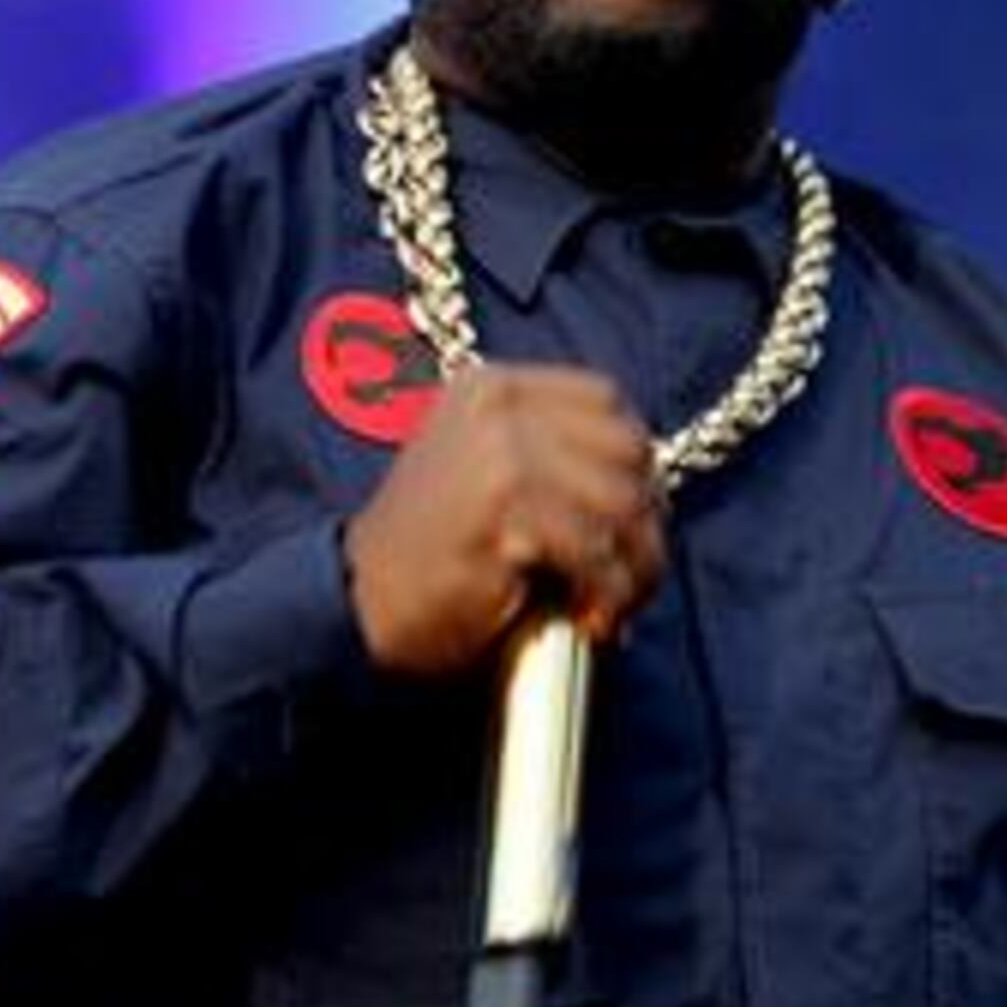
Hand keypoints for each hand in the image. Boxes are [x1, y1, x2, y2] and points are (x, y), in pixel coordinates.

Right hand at [341, 364, 666, 677]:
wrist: (360, 598)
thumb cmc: (430, 547)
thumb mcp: (481, 466)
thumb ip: (548, 452)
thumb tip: (646, 488)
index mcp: (492, 387)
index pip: (606, 400)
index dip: (635, 460)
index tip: (634, 515)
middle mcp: (499, 410)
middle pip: (626, 449)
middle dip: (646, 519)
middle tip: (635, 573)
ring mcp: (502, 457)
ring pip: (621, 504)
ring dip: (636, 566)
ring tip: (616, 604)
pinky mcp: (505, 514)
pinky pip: (595, 554)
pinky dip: (608, 593)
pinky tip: (591, 619)